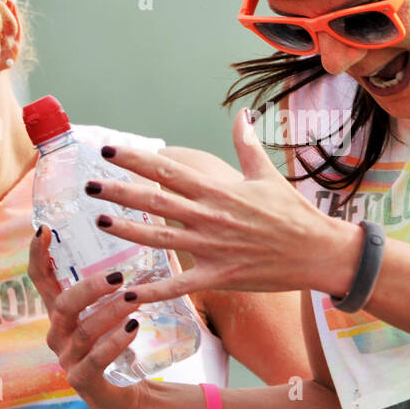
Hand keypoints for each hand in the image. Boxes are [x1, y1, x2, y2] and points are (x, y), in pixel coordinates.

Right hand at [28, 225, 149, 408]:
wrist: (126, 394)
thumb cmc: (120, 342)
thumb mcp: (115, 310)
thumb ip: (124, 281)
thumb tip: (151, 239)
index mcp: (62, 312)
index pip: (41, 280)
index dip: (38, 256)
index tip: (44, 230)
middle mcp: (58, 334)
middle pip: (62, 305)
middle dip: (88, 288)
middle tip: (117, 275)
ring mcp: (67, 358)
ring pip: (82, 331)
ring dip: (109, 313)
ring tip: (133, 300)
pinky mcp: (82, 381)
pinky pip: (95, 360)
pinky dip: (114, 343)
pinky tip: (132, 329)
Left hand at [82, 109, 360, 303]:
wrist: (320, 252)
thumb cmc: (295, 213)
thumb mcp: (268, 174)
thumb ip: (247, 144)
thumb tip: (242, 114)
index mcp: (219, 190)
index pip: (169, 171)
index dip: (136, 160)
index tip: (110, 151)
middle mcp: (211, 216)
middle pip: (156, 201)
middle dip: (120, 191)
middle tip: (89, 184)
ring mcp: (214, 248)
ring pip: (161, 239)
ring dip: (128, 231)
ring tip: (100, 220)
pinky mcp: (221, 276)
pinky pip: (182, 285)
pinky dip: (155, 291)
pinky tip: (129, 294)